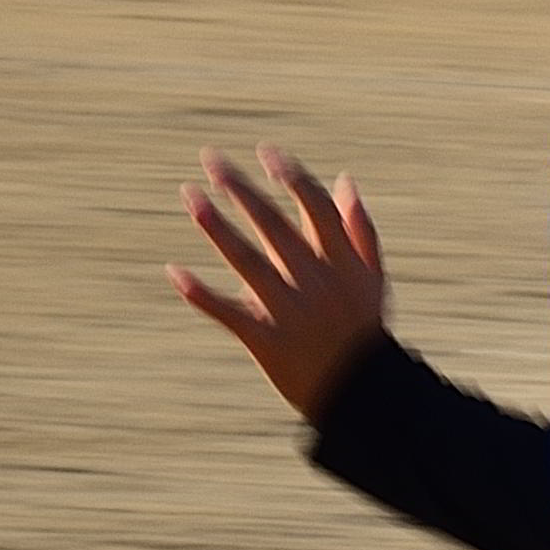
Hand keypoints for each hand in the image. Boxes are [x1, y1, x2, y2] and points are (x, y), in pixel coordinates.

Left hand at [170, 145, 389, 418]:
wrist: (361, 395)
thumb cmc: (363, 331)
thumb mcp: (373, 280)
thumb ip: (360, 230)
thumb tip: (344, 180)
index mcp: (342, 265)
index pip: (316, 210)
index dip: (292, 178)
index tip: (267, 153)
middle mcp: (316, 282)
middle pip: (275, 226)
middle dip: (243, 190)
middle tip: (212, 161)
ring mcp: (290, 312)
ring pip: (249, 262)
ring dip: (218, 228)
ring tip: (191, 198)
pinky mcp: (267, 341)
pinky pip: (230, 314)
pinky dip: (203, 295)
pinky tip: (176, 272)